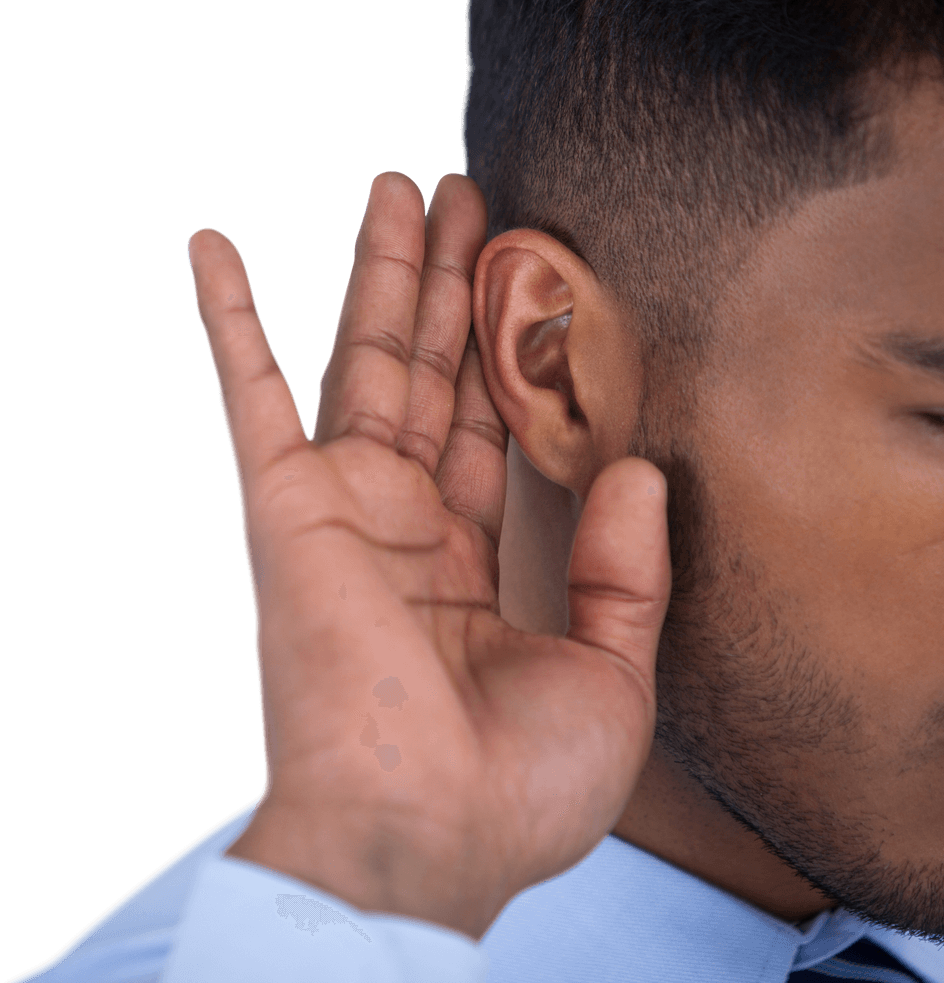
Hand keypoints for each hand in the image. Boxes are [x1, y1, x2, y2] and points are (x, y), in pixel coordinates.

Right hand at [186, 172, 670, 939]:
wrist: (427, 847)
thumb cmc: (516, 789)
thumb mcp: (610, 677)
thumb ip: (624, 572)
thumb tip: (640, 465)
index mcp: (468, 558)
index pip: (493, 427)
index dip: (515, 353)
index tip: (538, 280)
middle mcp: (403, 521)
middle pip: (432, 372)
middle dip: (451, 285)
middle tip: (470, 197)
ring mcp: (343, 507)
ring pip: (365, 358)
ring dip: (381, 272)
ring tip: (398, 186)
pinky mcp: (288, 506)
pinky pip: (250, 396)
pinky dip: (228, 321)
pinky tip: (214, 247)